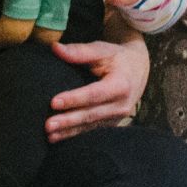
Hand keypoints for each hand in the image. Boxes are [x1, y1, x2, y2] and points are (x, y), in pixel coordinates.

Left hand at [46, 23, 150, 140]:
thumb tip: (55, 48)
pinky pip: (93, 130)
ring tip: (50, 136)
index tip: (54, 102)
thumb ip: (79, 51)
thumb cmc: (117, 57)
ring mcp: (118, 117)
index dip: (74, 99)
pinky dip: (76, 135)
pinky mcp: (112, 123)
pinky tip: (59, 138)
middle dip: (68, 121)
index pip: (94, 94)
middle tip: (48, 125)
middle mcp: (122, 105)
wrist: (138, 69)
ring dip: (69, 132)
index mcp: (121, 85)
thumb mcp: (102, 49)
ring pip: (91, 126)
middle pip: (91, 114)